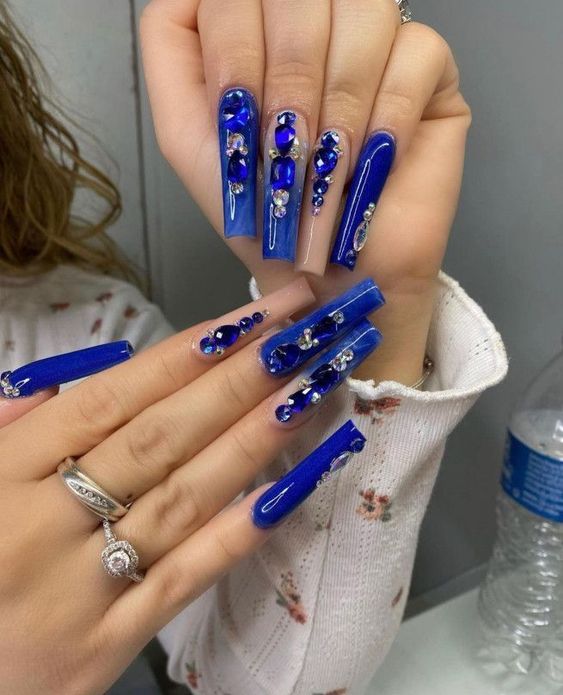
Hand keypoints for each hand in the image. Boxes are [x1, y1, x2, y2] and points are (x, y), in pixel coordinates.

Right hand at [1, 279, 376, 693]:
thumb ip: (4, 434)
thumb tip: (52, 390)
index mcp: (4, 475)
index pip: (109, 399)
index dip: (182, 356)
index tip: (244, 321)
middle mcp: (44, 523)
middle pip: (157, 438)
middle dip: (235, 382)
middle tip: (297, 339)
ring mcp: (80, 587)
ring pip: (181, 499)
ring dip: (251, 442)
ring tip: (306, 395)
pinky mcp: (107, 644)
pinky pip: (184, 579)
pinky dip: (237, 533)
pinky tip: (286, 491)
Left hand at [141, 0, 469, 384]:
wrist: (328, 277)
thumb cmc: (262, 214)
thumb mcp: (188, 136)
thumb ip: (170, 49)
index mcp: (256, 28)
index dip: (234, 47)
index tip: (239, 118)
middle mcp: (315, 20)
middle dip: (287, 80)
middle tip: (287, 150)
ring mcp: (374, 41)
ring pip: (364, 8)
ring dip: (338, 103)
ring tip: (330, 168)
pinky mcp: (428, 70)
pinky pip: (417, 52)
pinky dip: (387, 116)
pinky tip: (374, 162)